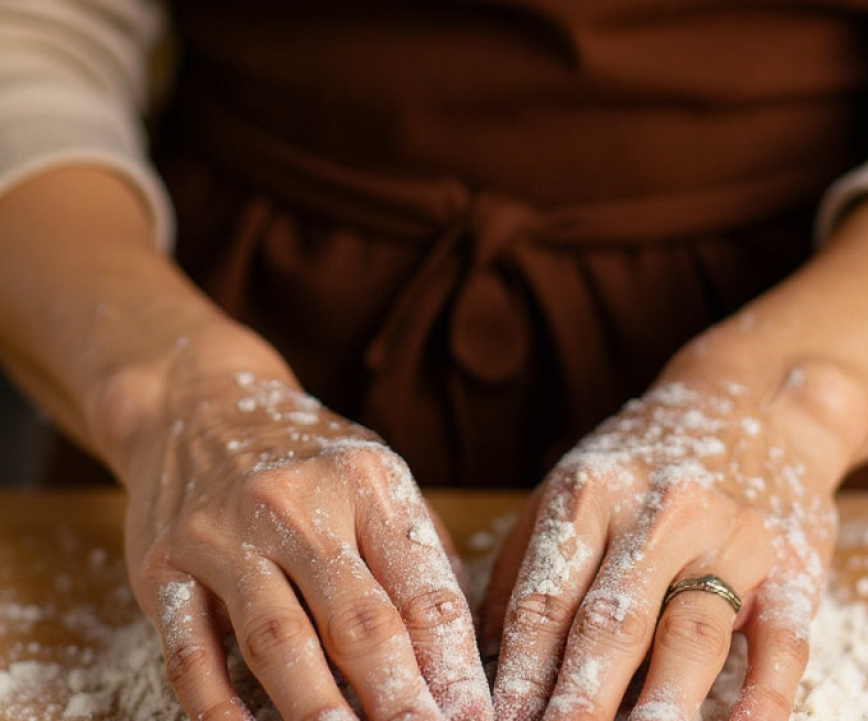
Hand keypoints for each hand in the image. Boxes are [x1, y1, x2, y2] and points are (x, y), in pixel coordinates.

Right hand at [121, 370, 492, 720]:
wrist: (197, 406)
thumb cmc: (304, 456)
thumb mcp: (371, 474)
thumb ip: (415, 548)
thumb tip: (457, 647)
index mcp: (365, 480)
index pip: (421, 587)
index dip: (453, 664)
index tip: (475, 716)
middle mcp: (296, 502)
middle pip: (358, 621)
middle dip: (399, 700)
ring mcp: (224, 534)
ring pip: (279, 642)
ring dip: (319, 714)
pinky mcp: (165, 566)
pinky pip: (192, 654)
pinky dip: (220, 712)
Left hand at [483, 335, 864, 720]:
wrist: (754, 403)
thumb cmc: (644, 461)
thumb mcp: (574, 484)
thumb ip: (526, 559)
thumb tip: (482, 649)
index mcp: (589, 493)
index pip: (544, 599)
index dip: (517, 673)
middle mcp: (656, 512)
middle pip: (609, 623)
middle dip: (575, 703)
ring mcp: (729, 538)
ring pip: (689, 634)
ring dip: (658, 708)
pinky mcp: (792, 565)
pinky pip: (781, 640)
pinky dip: (762, 698)